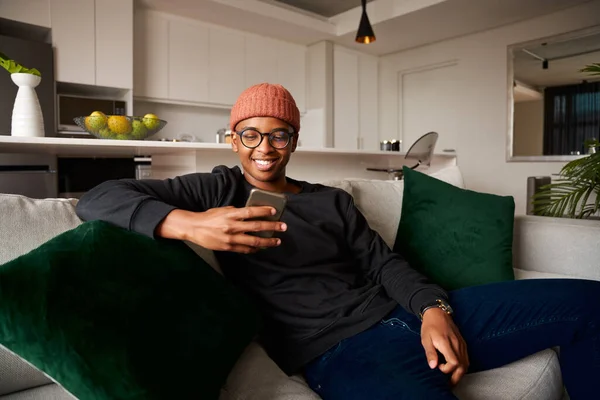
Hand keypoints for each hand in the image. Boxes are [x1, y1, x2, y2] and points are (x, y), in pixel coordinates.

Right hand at [156, 206, 286, 253]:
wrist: (193, 228)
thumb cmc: (208, 218)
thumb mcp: (223, 210)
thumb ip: (237, 212)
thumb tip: (250, 213)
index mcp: (231, 215)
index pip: (251, 212)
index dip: (264, 211)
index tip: (274, 211)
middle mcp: (232, 226)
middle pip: (256, 227)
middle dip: (272, 227)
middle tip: (283, 227)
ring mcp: (231, 238)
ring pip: (254, 241)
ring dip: (267, 241)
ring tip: (277, 241)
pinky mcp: (228, 247)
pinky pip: (245, 249)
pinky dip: (255, 249)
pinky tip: (262, 248)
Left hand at [420, 308, 468, 385]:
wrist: (437, 313)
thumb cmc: (429, 326)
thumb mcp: (425, 339)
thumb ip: (430, 353)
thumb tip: (433, 366)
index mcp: (446, 343)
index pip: (454, 362)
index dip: (447, 369)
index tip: (438, 367)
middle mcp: (457, 344)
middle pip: (462, 366)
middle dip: (456, 377)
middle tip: (448, 384)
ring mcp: (461, 344)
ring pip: (466, 363)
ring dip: (460, 373)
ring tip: (452, 379)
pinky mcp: (463, 343)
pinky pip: (466, 358)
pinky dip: (462, 366)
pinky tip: (456, 369)